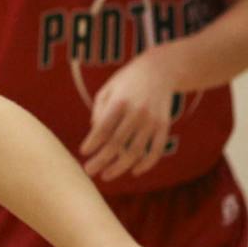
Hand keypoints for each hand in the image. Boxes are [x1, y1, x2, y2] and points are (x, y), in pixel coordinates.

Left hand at [79, 54, 174, 180]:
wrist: (160, 70)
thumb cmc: (127, 81)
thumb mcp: (108, 89)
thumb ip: (99, 111)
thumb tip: (95, 136)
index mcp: (120, 102)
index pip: (103, 128)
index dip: (92, 142)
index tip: (83, 153)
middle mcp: (137, 112)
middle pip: (117, 143)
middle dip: (101, 160)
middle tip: (89, 171)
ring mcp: (152, 120)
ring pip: (135, 151)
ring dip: (120, 167)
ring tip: (105, 176)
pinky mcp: (164, 126)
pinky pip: (156, 150)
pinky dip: (146, 164)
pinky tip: (134, 171)